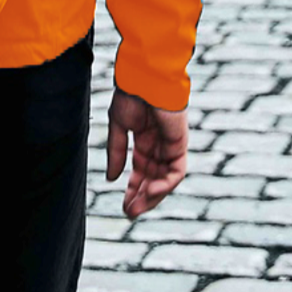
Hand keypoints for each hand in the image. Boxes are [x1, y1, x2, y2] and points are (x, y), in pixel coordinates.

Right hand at [105, 89, 188, 217]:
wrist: (145, 78)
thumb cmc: (131, 95)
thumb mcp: (118, 127)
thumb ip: (116, 153)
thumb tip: (111, 179)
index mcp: (145, 141)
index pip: (141, 172)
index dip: (132, 189)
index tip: (123, 206)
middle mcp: (159, 146)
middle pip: (154, 180)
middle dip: (142, 198)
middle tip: (129, 213)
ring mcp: (171, 146)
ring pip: (165, 180)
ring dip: (152, 196)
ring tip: (136, 208)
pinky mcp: (180, 144)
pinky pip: (175, 172)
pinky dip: (164, 185)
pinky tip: (149, 191)